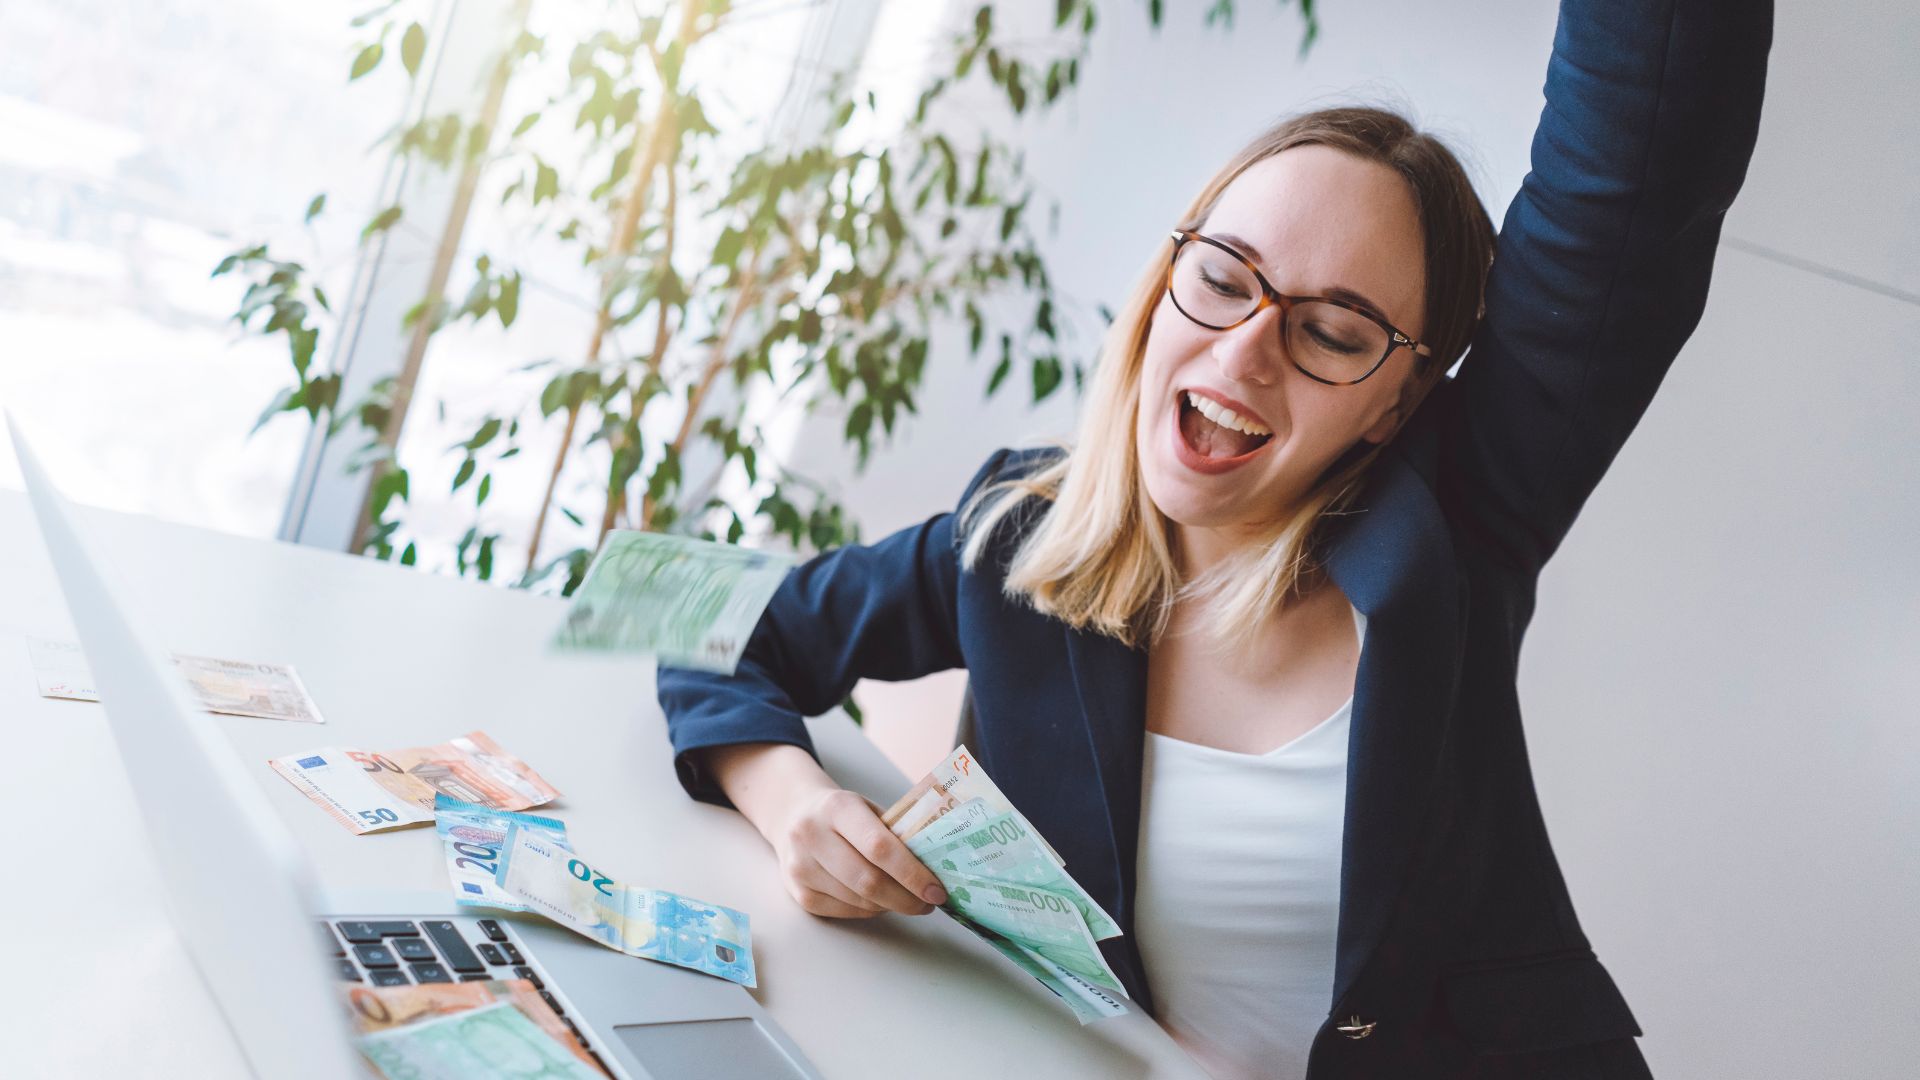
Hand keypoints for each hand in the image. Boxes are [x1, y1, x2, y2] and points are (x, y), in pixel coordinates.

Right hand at [769, 787, 948, 918]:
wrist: (793, 814)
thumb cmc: (843, 814)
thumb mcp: (868, 809)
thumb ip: (896, 834)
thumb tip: (934, 869)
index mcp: (837, 807)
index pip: (879, 847)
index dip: (912, 874)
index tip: (936, 890)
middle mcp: (811, 835)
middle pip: (868, 881)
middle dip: (906, 898)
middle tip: (928, 903)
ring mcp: (800, 866)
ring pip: (857, 901)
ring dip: (890, 906)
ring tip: (908, 900)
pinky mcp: (797, 892)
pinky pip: (844, 912)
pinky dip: (869, 911)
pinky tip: (881, 902)